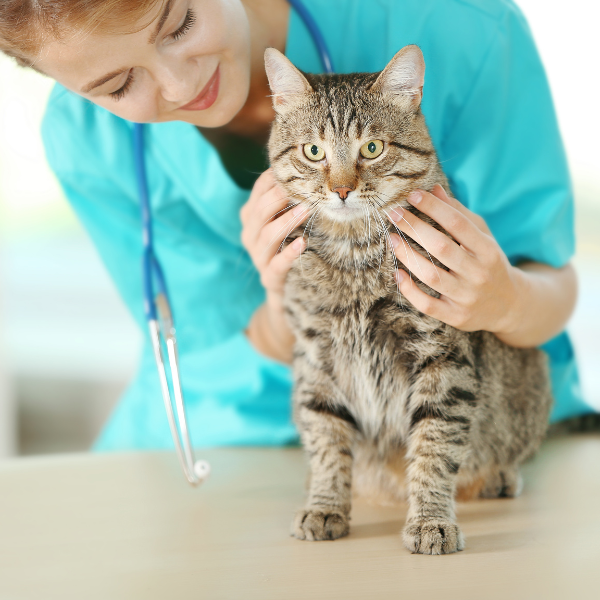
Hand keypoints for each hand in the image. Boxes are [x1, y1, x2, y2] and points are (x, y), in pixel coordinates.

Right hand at [240, 169, 309, 360]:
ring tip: (307, 210)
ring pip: (267, 235)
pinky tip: (302, 244)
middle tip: (304, 187)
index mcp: (252, 217)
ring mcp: (258, 258)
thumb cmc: (293, 247)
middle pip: (260, 211)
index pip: (259, 191)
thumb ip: (293, 200)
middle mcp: (251, 235)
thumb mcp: (291, 222)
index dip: (274, 179)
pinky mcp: (270, 279)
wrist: (291, 292)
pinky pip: (276, 265)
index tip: (296, 168)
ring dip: (287, 221)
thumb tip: (315, 170)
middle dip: (280, 197)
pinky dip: (288, 254)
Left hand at [386, 184, 522, 334]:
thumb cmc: (489, 264)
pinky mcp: (455, 316)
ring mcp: (467, 297)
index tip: (413, 195)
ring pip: (431, 275)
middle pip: (441, 247)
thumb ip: (460, 215)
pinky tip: (397, 273)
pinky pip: (427, 304)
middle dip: (414, 227)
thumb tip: (434, 189)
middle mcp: (479, 274)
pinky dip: (409, 290)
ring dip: (407, 255)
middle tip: (393, 214)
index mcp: (488, 250)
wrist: (510, 306)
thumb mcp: (483, 238)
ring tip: (392, 239)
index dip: (434, 207)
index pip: (458, 223)